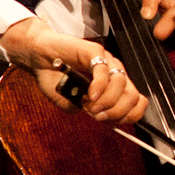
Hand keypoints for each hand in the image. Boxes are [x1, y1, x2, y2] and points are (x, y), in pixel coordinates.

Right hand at [0, 15, 146, 126]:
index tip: (109, 123)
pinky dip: (99, 87)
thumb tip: (99, 115)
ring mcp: (106, 62)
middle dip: (118, 112)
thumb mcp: (68, 102)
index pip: (136, 102)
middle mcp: (114, 74)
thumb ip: (84, 109)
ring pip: (121, 84)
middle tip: (100, 117)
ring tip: (92, 107)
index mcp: (114, 86)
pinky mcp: (94, 51)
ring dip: (108, 101)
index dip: (128, 116)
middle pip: (132, 95)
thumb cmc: (54, 78)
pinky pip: (104, 70)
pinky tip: (90, 95)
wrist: (38, 57)